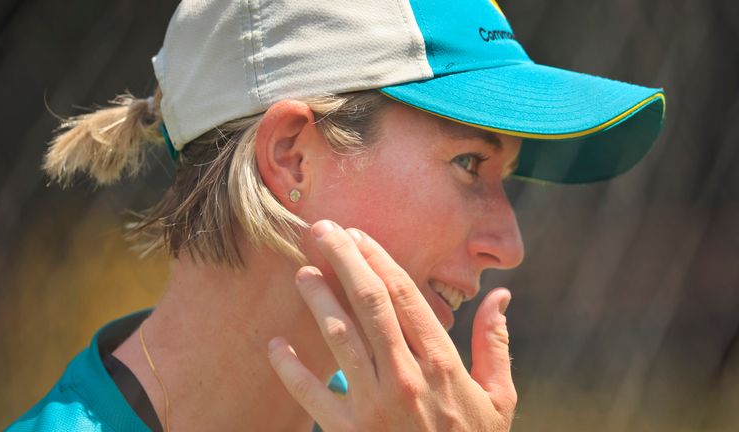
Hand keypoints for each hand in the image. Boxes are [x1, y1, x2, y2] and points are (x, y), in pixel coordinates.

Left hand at [268, 220, 515, 430]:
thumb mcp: (498, 398)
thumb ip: (495, 344)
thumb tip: (502, 295)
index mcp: (442, 362)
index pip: (405, 296)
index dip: (378, 259)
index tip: (358, 234)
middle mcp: (406, 376)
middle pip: (369, 303)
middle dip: (343, 260)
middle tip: (322, 231)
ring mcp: (375, 404)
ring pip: (340, 337)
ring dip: (318, 300)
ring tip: (302, 273)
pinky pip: (312, 394)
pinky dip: (291, 368)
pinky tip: (276, 344)